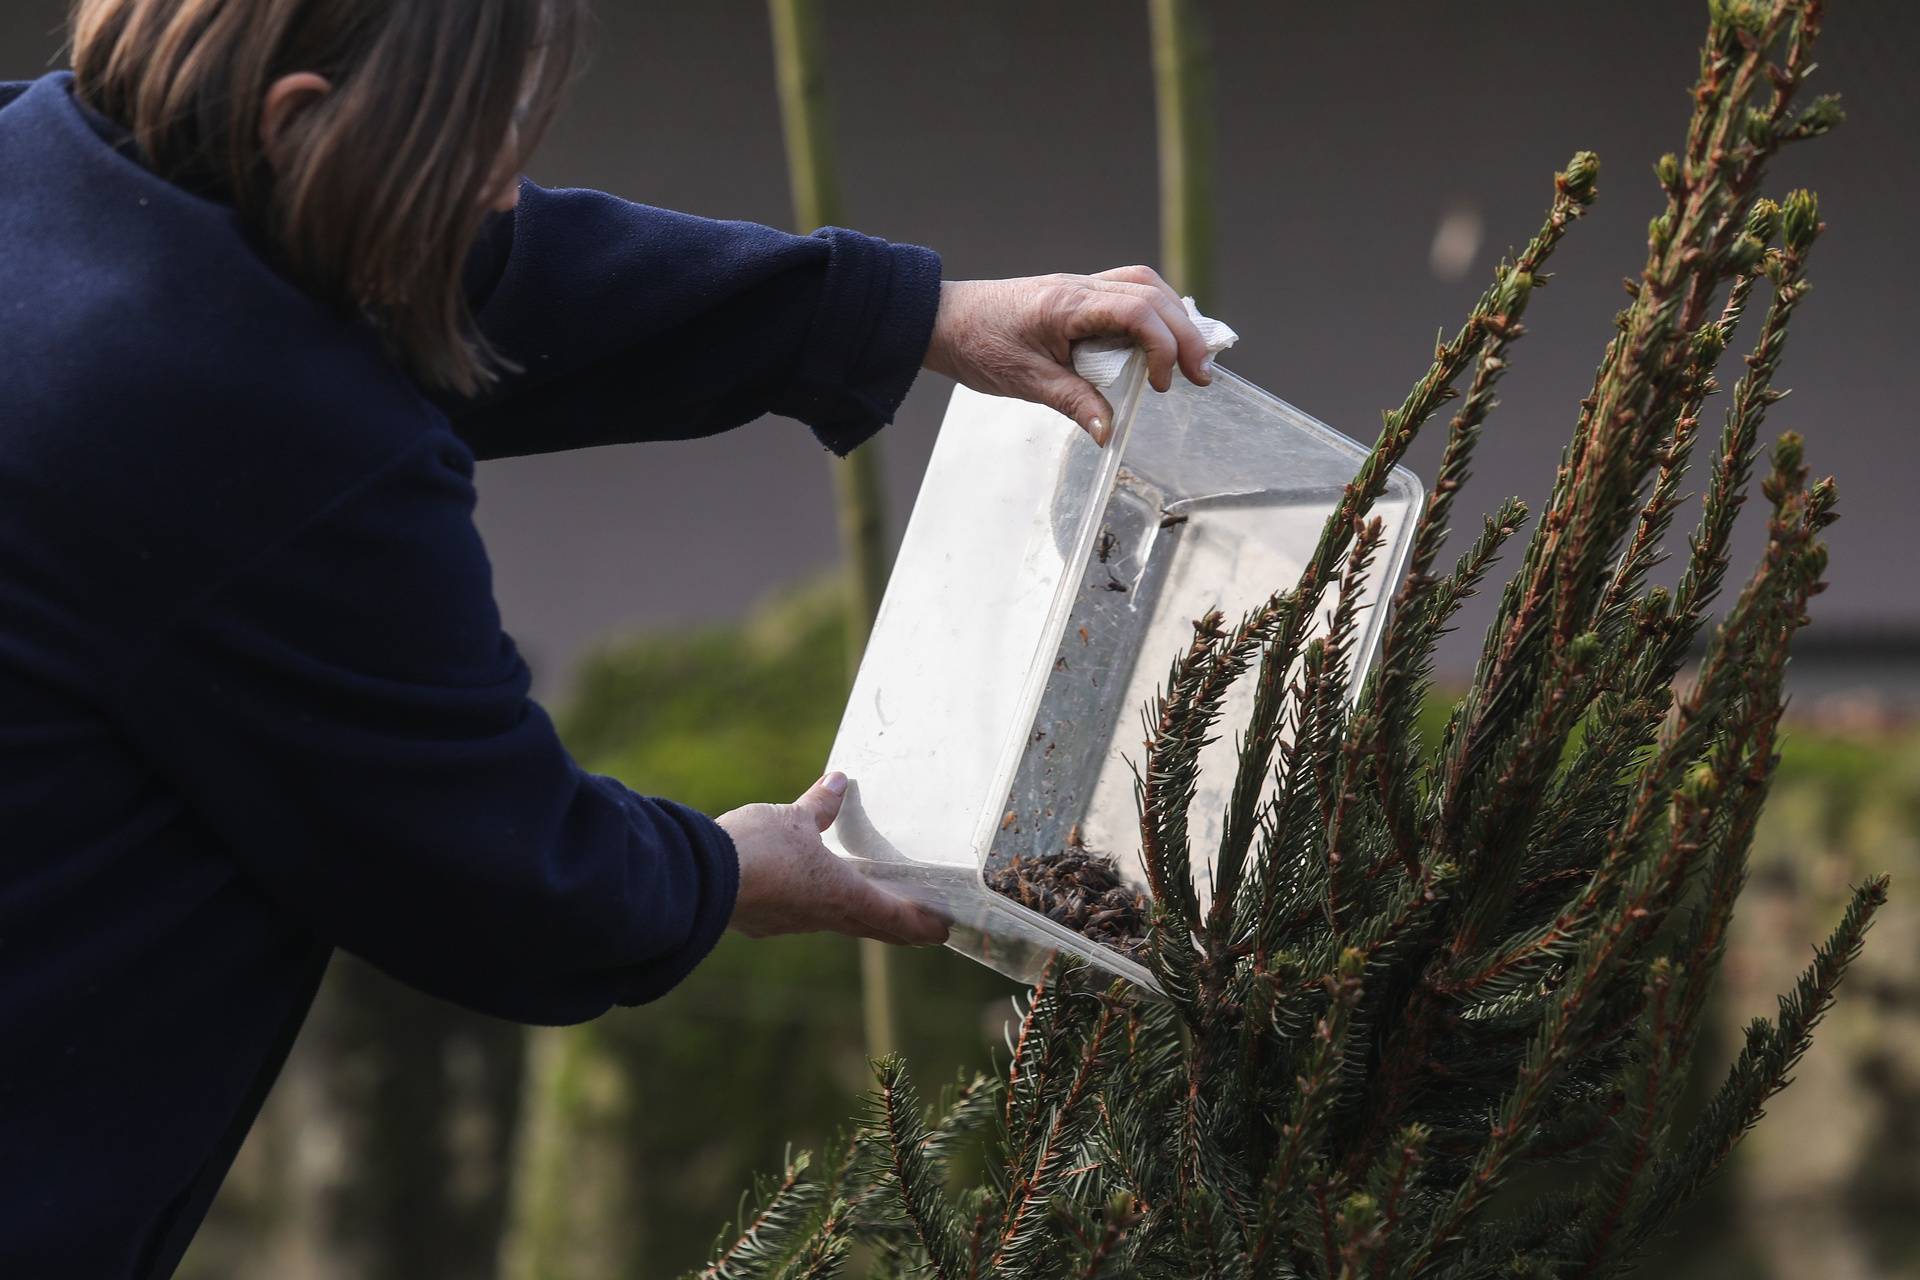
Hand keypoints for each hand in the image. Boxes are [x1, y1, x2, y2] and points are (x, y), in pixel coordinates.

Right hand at [720, 772, 949, 945]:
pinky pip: (801, 918)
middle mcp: (821, 916)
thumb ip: (820, 804)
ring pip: (835, 924)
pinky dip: (817, 911)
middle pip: (870, 928)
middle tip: (922, 932)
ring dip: (858, 920)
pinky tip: (807, 899)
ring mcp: (791, 924)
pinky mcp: (764, 923)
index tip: (941, 930)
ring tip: (870, 911)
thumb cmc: (758, 848)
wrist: (701, 879)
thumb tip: (839, 781)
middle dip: (899, 931)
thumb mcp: (794, 817)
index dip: (920, 923)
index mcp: (840, 894)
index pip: (892, 916)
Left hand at [922, 265, 1213, 446]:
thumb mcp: (1025, 382)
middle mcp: (1081, 287)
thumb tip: (1108, 432)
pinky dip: (1153, 312)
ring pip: (1145, 286)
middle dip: (1184, 334)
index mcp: (1069, 304)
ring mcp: (1081, 287)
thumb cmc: (979, 345)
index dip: (1163, 347)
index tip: (1161, 386)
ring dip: (1174, 318)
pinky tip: (1160, 338)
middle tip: (1200, 376)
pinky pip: (1128, 291)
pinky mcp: (1077, 295)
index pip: (1137, 312)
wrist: (944, 321)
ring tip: (1190, 356)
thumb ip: (1072, 403)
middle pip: (1153, 295)